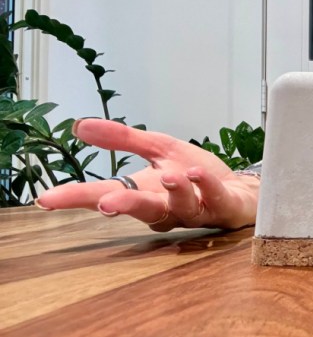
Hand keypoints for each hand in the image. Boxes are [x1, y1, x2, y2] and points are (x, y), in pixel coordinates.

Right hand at [34, 119, 258, 230]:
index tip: (47, 199)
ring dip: (174, 193)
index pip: (106, 194)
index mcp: (145, 193)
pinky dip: (205, 186)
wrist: (241, 191)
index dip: (76, 198)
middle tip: (105, 203)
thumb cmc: (197, 175)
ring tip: (169, 177)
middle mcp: (167, 207)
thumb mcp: (159, 148)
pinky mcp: (223, 207)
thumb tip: (81, 125)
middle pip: (141, 208)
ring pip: (180, 207)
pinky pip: (214, 199)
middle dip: (123, 205)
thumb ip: (123, 139)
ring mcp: (196, 210)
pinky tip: (196, 174)